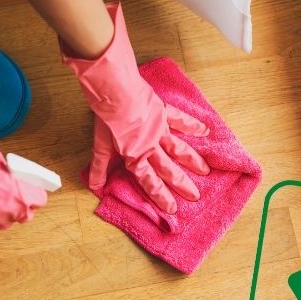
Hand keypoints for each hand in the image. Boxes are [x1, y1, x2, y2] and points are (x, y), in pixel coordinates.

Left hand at [62, 3, 209, 212]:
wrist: (116, 90)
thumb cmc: (106, 117)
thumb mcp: (100, 143)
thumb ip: (100, 166)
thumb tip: (95, 186)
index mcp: (136, 156)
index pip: (149, 181)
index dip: (160, 196)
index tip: (172, 209)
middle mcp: (151, 146)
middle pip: (168, 169)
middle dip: (181, 184)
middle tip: (195, 196)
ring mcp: (160, 129)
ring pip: (179, 149)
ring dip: (192, 161)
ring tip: (205, 171)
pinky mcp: (164, 112)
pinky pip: (181, 120)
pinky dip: (193, 125)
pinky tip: (205, 131)